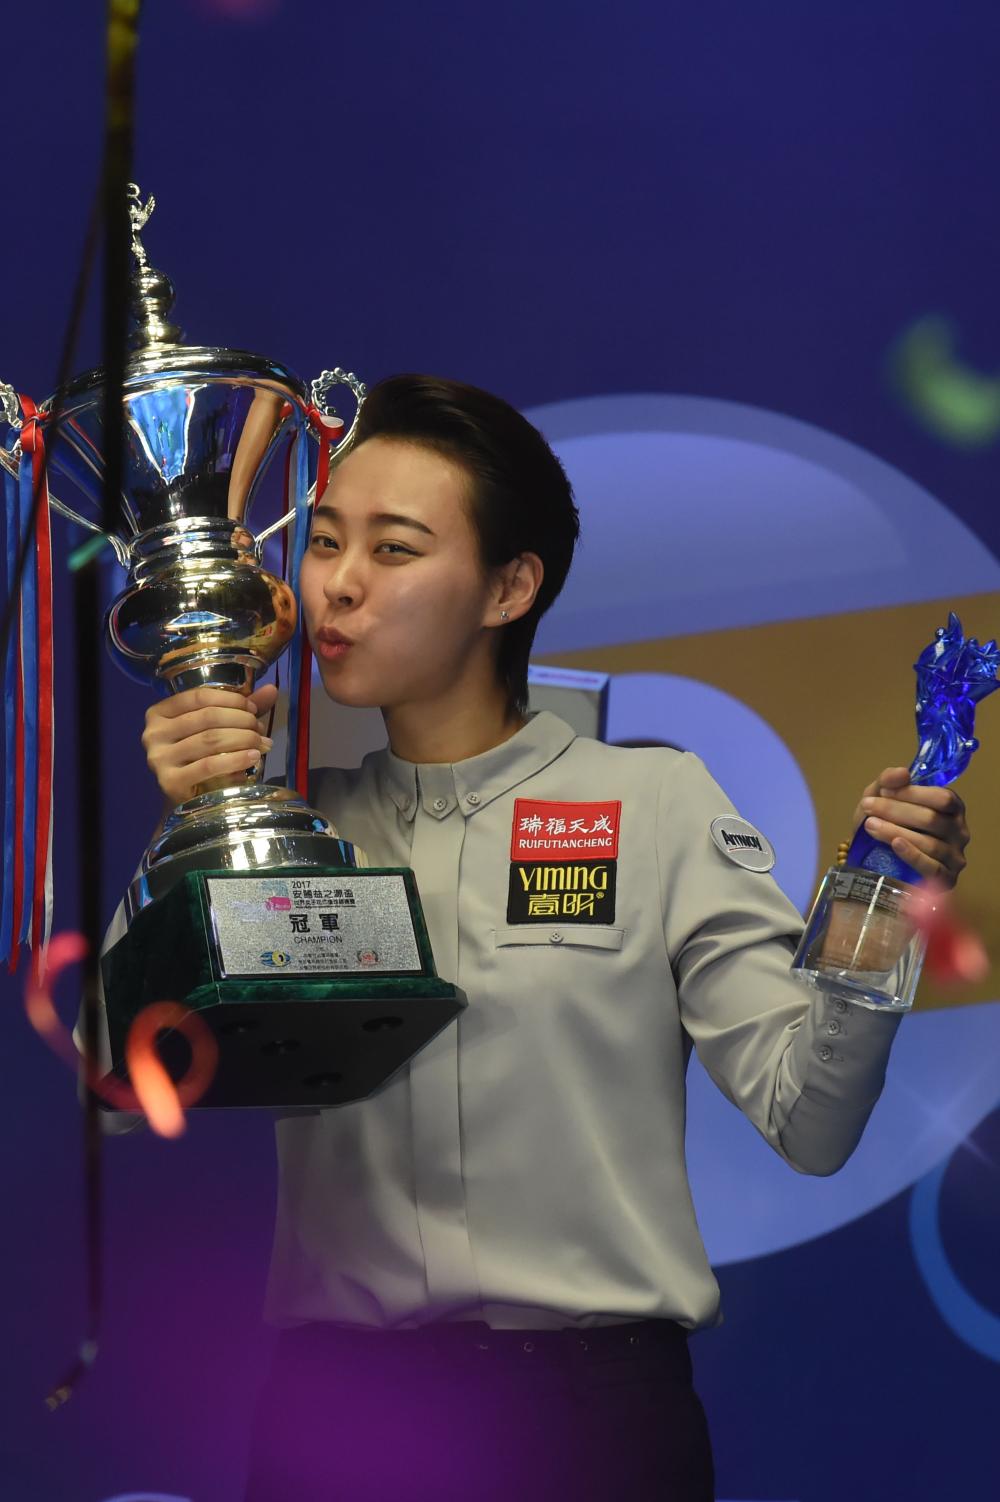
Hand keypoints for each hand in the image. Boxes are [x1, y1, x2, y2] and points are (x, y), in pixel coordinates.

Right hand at [142, 683, 278, 804]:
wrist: (189, 800)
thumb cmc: (203, 757)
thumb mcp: (218, 727)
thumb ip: (240, 708)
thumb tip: (272, 689)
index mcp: (160, 713)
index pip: (199, 697)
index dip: (231, 699)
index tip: (253, 708)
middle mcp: (153, 733)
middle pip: (207, 717)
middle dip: (241, 721)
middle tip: (260, 731)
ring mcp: (159, 758)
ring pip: (210, 740)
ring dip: (243, 739)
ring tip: (262, 745)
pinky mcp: (170, 782)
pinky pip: (209, 766)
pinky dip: (236, 760)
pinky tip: (253, 758)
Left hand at [852, 765, 969, 888]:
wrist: (873, 859)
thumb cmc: (885, 822)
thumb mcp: (882, 797)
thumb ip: (889, 780)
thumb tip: (902, 773)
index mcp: (951, 808)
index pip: (942, 798)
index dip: (912, 793)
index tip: (884, 791)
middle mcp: (959, 831)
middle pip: (933, 819)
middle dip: (896, 811)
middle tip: (868, 807)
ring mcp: (954, 857)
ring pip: (930, 843)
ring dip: (896, 831)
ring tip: (871, 825)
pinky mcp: (945, 879)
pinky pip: (932, 868)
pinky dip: (913, 855)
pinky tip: (895, 844)